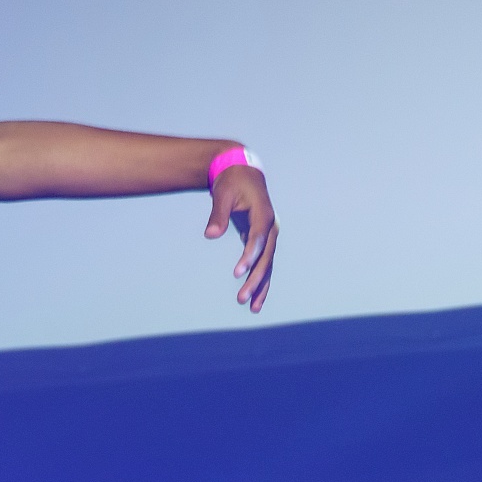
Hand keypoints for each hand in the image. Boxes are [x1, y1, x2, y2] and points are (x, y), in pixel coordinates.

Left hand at [205, 165, 277, 311]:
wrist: (243, 173)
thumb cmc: (232, 182)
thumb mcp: (222, 193)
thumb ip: (217, 214)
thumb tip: (210, 234)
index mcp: (264, 215)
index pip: (258, 239)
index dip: (250, 256)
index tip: (238, 272)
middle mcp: (271, 228)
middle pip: (266, 258)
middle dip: (255, 279)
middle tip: (242, 299)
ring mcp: (269, 235)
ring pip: (267, 265)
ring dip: (260, 286)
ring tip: (252, 308)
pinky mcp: (263, 241)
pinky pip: (263, 263)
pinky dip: (260, 280)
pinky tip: (254, 298)